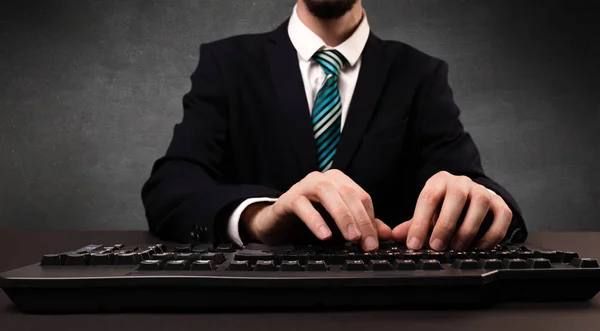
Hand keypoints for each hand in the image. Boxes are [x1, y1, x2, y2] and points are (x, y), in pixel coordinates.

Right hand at [240, 170, 391, 250]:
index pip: (362, 197)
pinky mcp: (289, 198)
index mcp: (339, 181)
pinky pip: (304, 206)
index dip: (371, 220)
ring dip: (343, 217)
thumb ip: (363, 226)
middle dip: (361, 220)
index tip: (375, 243)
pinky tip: (324, 235)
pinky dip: (316, 221)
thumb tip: (388, 234)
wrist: (277, 223)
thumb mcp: (340, 225)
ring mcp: (305, 186)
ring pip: (329, 195)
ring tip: (351, 238)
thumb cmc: (310, 220)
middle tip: (367, 244)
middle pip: (349, 195)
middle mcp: (324, 178)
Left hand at [392, 171, 512, 250]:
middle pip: (456, 197)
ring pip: (479, 204)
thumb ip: (413, 224)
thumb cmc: (444, 206)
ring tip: (457, 248)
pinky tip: (480, 247)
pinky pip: (502, 216)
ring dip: (468, 229)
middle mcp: (461, 182)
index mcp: (439, 181)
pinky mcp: (500, 202)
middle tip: (437, 246)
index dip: (420, 222)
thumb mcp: (427, 212)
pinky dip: (492, 234)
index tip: (414, 244)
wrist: (471, 195)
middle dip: (445, 224)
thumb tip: (396, 236)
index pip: (428, 198)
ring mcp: (482, 191)